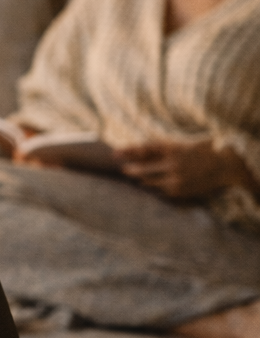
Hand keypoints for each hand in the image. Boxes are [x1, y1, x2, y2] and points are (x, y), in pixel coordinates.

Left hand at [115, 140, 255, 198]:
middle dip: (132, 169)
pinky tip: (148, 186)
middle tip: (122, 169)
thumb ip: (158, 150)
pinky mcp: (178, 191)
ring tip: (134, 177)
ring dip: (141, 180)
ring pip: (150, 182)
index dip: (129, 151)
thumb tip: (136, 151)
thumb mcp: (178, 146)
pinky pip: (159, 190)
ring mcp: (175, 179)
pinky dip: (153, 187)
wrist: (220, 168)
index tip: (116, 153)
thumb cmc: (196, 154)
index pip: (145, 149)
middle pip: (144, 169)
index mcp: (172, 149)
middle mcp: (172, 164)